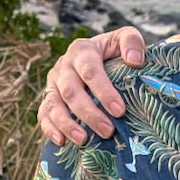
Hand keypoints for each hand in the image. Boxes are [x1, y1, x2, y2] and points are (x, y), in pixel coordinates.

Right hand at [39, 27, 146, 145]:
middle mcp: (64, 66)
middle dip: (89, 113)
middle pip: (71, 91)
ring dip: (67, 124)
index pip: (90, 71)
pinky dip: (49, 128)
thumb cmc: (114, 51)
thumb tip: (135, 61)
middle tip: (108, 131)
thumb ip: (132, 42)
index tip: (120, 111)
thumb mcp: (124, 38)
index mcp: (82, 50)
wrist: (97, 55)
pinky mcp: (48, 98)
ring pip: (53, 104)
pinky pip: (43, 114)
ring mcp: (53, 83)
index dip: (103, 91)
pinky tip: (61, 142)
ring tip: (83, 140)